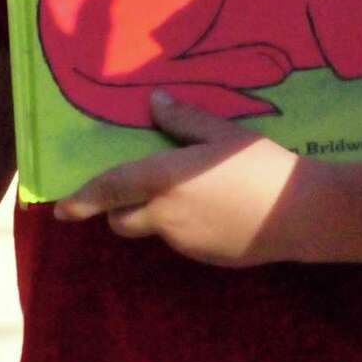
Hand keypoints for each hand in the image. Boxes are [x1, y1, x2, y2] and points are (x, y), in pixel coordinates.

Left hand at [53, 92, 312, 266]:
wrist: (300, 213)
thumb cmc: (260, 164)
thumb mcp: (223, 134)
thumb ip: (184, 121)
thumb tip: (154, 103)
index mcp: (164, 179)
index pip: (110, 189)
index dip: (81, 199)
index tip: (61, 209)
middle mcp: (165, 215)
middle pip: (122, 220)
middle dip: (119, 209)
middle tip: (141, 189)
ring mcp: (184, 242)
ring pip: (154, 230)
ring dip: (157, 216)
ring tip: (196, 193)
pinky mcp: (205, 258)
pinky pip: (183, 241)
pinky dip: (187, 227)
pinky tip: (220, 210)